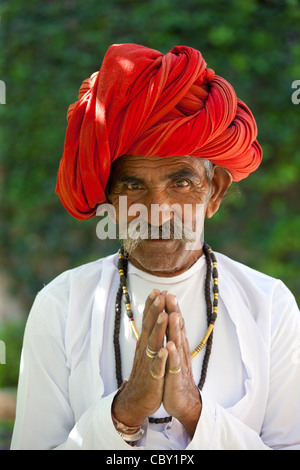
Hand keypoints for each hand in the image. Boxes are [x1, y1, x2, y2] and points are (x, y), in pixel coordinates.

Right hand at [111, 289, 168, 426]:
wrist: (137, 399)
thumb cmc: (145, 372)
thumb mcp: (147, 350)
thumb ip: (149, 333)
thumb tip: (152, 314)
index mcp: (145, 343)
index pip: (148, 321)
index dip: (152, 306)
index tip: (157, 289)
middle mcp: (145, 350)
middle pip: (149, 328)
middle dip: (155, 311)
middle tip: (159, 295)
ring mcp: (148, 364)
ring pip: (153, 344)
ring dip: (158, 330)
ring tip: (164, 315)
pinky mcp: (153, 379)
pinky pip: (157, 368)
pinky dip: (161, 359)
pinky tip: (165, 350)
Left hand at [162, 294, 201, 436]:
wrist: (182, 400)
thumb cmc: (174, 373)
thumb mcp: (172, 351)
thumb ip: (171, 334)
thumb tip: (169, 316)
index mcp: (176, 343)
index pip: (173, 322)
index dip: (169, 307)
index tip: (164, 291)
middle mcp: (179, 350)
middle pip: (176, 328)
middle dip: (173, 311)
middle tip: (170, 295)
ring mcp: (178, 363)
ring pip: (177, 343)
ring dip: (174, 329)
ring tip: (172, 314)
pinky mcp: (175, 377)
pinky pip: (174, 365)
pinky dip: (172, 355)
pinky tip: (169, 347)